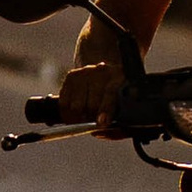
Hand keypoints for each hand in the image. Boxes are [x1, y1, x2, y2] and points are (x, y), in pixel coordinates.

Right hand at [59, 19, 141, 134]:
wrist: (108, 60)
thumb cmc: (119, 91)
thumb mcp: (126, 100)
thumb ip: (121, 121)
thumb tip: (101, 131)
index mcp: (120, 78)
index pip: (110, 95)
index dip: (105, 111)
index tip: (101, 123)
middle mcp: (102, 72)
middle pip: (90, 105)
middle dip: (91, 119)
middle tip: (93, 122)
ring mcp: (86, 72)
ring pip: (75, 106)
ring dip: (79, 117)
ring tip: (85, 117)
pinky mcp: (73, 75)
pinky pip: (64, 102)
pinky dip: (67, 112)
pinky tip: (74, 112)